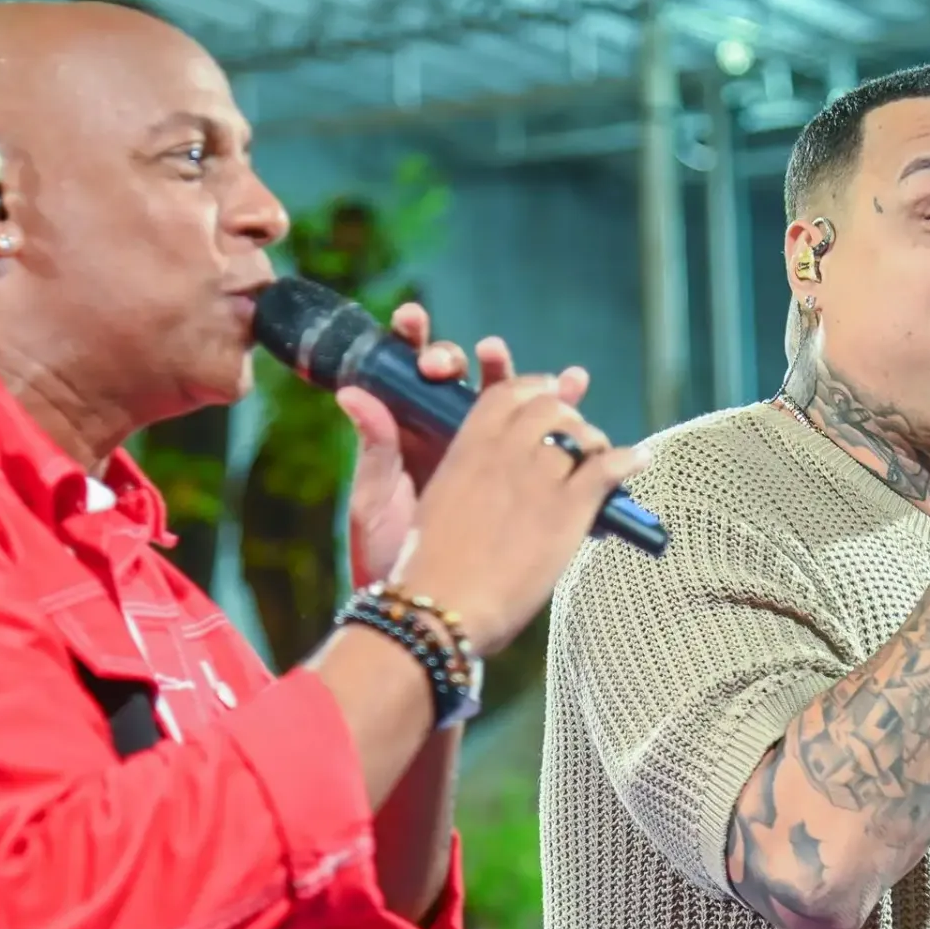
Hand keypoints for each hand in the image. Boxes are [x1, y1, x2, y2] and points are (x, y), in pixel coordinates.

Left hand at [335, 302, 586, 586]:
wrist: (422, 608)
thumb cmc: (390, 554)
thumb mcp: (375, 501)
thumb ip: (375, 446)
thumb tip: (352, 391)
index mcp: (412, 432)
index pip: (414, 373)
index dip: (416, 339)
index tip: (410, 320)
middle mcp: (450, 435)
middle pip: (467, 378)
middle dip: (473, 357)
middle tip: (471, 355)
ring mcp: (490, 457)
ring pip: (512, 401)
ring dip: (525, 374)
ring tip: (522, 358)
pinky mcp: (523, 482)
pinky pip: (548, 442)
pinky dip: (567, 413)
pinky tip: (577, 387)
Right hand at [387, 377, 650, 656]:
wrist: (442, 608)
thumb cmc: (422, 567)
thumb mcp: (425, 503)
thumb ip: (441, 470)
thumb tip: (418, 434)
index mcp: (466, 447)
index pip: (505, 394)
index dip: (531, 387)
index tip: (545, 392)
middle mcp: (505, 452)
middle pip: (548, 408)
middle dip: (566, 414)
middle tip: (574, 432)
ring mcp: (539, 477)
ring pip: (580, 435)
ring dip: (594, 441)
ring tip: (600, 455)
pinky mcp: (568, 508)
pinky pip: (608, 468)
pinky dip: (628, 460)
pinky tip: (639, 460)